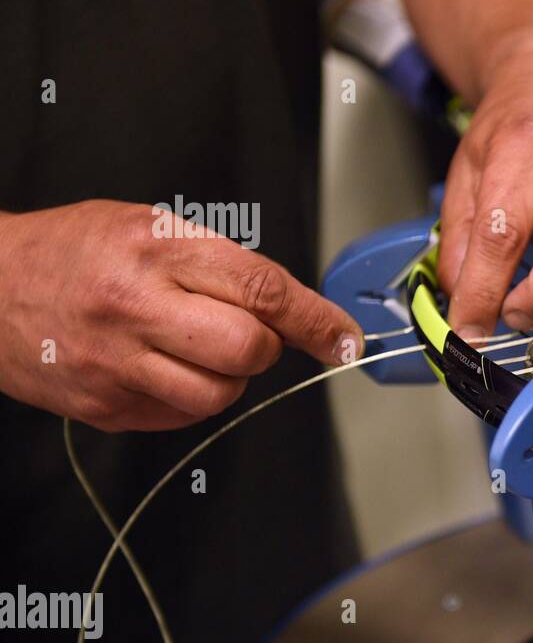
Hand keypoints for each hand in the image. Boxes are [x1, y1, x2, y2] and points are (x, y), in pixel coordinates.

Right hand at [0, 200, 363, 431]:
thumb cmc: (75, 251)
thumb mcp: (148, 226)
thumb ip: (221, 265)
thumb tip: (294, 312)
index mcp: (155, 249)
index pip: (262, 289)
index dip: (316, 319)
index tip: (345, 338)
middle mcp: (136, 307)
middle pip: (247, 350)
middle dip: (264, 346)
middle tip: (246, 332)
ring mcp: (118, 364)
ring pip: (220, 394)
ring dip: (228, 377)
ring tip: (194, 347)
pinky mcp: (105, 407)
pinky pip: (181, 416)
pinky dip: (190, 396)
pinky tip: (162, 367)